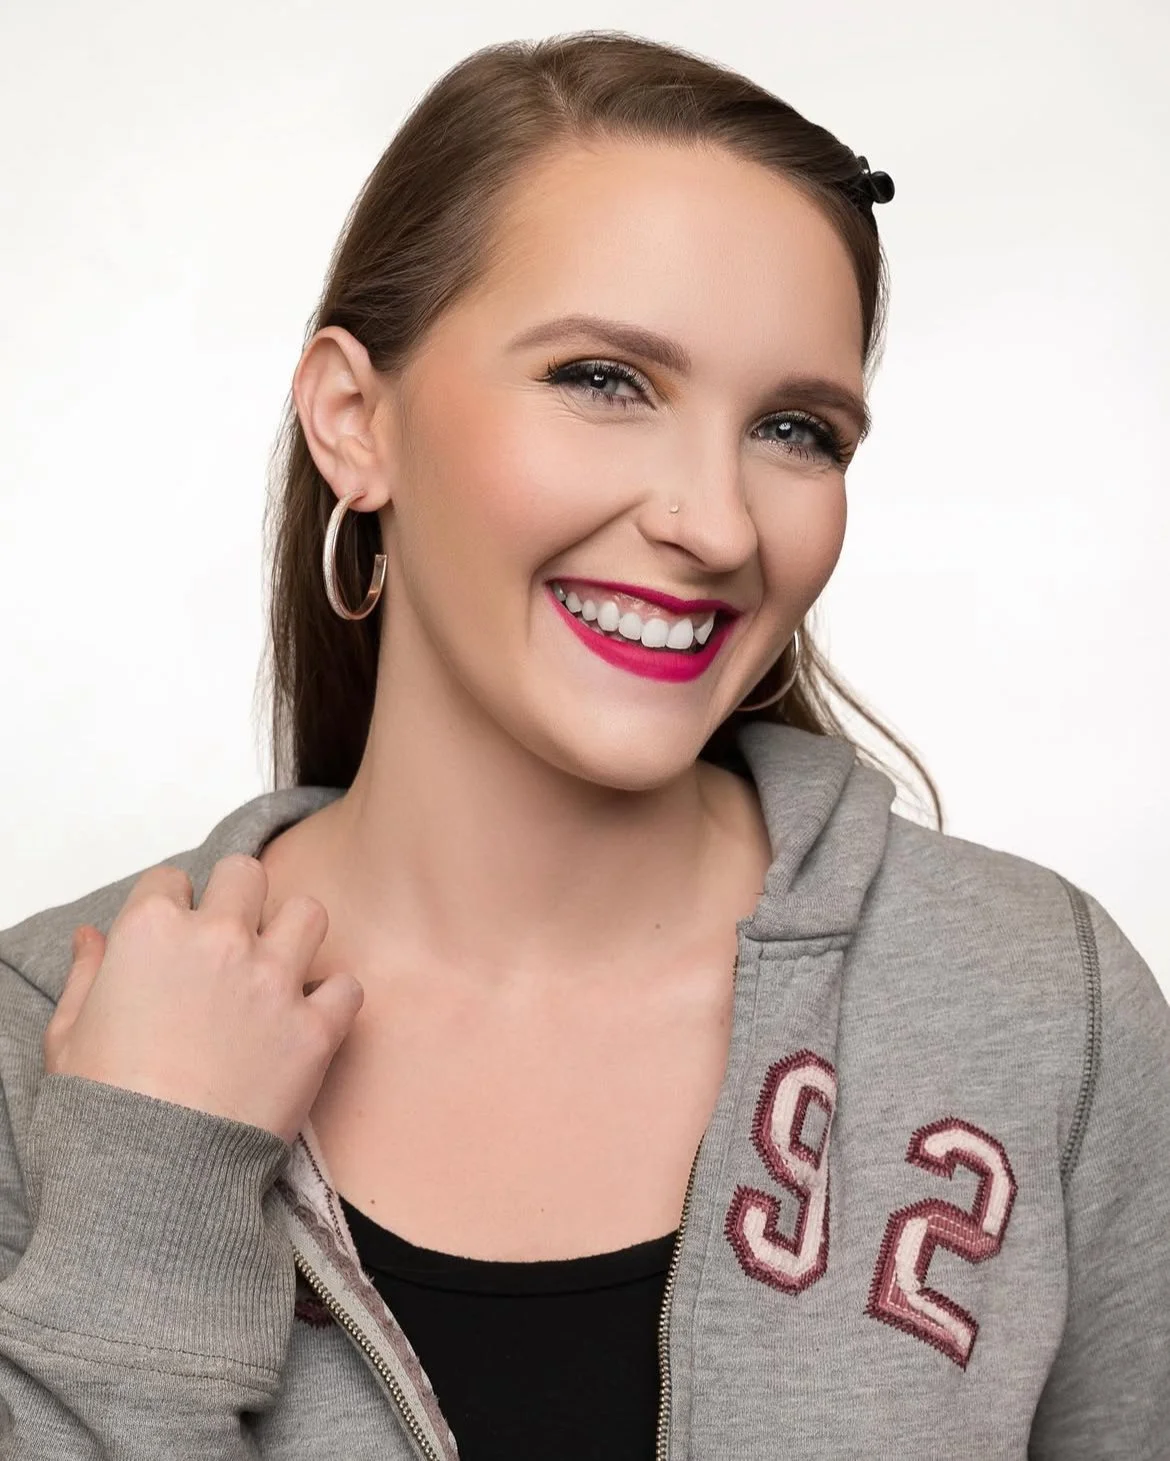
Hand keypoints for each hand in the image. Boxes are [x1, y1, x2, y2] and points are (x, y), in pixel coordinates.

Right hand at [42, 854, 363, 1145]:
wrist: (153, 1177)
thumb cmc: (100, 1111)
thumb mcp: (68, 1037)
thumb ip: (86, 974)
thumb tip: (91, 937)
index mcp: (151, 932)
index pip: (170, 880)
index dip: (172, 908)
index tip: (174, 938)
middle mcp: (219, 940)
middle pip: (245, 875)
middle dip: (238, 900)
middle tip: (233, 940)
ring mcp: (273, 981)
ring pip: (308, 913)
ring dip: (295, 936)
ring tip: (278, 971)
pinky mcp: (315, 1027)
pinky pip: (347, 987)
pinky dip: (334, 1002)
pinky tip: (311, 1020)